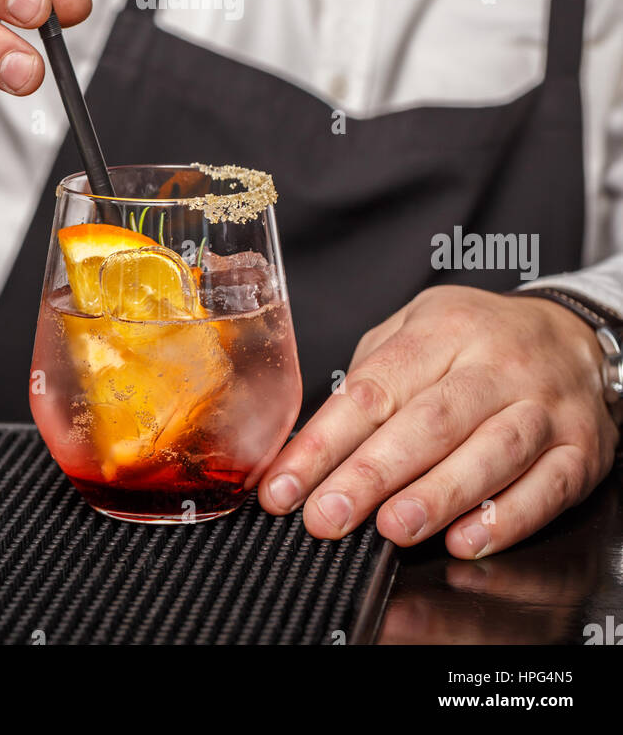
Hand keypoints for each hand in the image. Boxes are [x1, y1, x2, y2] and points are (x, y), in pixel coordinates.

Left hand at [257, 285, 620, 557]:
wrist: (574, 334)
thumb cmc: (478, 340)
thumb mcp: (419, 328)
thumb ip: (370, 376)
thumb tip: (311, 444)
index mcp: (443, 329)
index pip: (374, 388)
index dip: (323, 442)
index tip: (285, 486)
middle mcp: (496, 364)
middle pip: (429, 421)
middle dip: (372, 474)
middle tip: (327, 515)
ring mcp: (543, 407)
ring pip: (491, 452)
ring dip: (438, 496)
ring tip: (392, 529)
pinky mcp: (581, 450)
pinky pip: (547, 487)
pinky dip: (507, 518)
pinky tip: (467, 539)